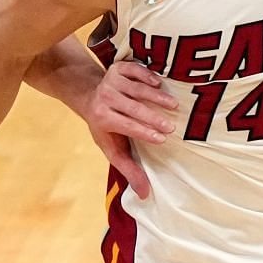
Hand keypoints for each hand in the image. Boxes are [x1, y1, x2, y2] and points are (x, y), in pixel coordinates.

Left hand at [88, 59, 177, 199]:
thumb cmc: (106, 128)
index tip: (162, 139)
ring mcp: (111, 81)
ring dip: (156, 97)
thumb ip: (129, 169)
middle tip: (172, 126)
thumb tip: (144, 195)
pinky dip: (148, 76)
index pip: (125, 126)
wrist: (89, 97)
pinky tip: (160, 83)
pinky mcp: (118, 68)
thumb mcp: (113, 149)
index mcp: (102, 119)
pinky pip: (135, 70)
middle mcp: (104, 98)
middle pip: (132, 108)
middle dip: (153, 117)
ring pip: (137, 89)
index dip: (143, 132)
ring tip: (174, 105)